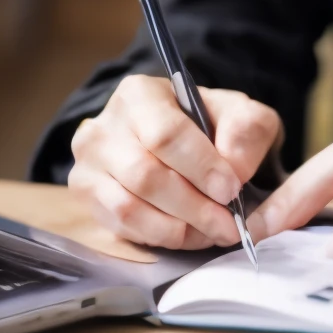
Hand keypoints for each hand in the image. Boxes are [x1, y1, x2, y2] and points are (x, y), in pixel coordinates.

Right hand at [68, 74, 282, 249]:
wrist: (175, 140)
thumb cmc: (206, 124)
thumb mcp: (238, 114)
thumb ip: (246, 131)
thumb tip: (235, 170)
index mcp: (138, 94)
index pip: (165, 134)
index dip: (201, 168)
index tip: (231, 191)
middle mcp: (103, 126)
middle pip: (145, 176)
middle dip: (194, 207)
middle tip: (228, 225)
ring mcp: (88, 163)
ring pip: (129, 207)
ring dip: (178, 228)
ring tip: (211, 232)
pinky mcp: (86, 195)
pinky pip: (121, 226)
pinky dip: (159, 237)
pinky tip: (187, 233)